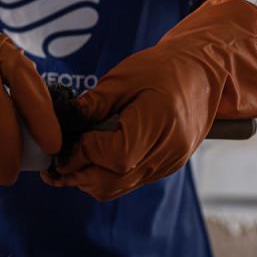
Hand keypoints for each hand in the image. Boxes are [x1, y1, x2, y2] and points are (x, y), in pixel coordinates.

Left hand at [49, 0, 256, 199]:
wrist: (203, 72)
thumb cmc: (162, 68)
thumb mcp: (123, 78)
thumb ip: (92, 105)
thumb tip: (60, 123)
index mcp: (159, 124)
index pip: (115, 156)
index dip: (84, 153)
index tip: (65, 143)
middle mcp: (168, 151)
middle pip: (113, 181)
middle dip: (78, 174)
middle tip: (54, 164)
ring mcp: (168, 163)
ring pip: (119, 187)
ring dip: (89, 180)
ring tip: (68, 162)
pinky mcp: (166, 167)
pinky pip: (129, 182)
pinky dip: (105, 176)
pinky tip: (91, 160)